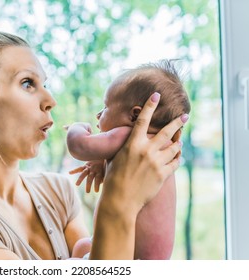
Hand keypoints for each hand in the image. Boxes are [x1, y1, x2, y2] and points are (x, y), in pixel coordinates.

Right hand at [69, 160, 105, 192]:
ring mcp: (89, 167)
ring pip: (84, 173)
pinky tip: (69, 173)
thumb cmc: (104, 164)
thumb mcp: (105, 170)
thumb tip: (101, 182)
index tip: (96, 191)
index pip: (98, 179)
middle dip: (89, 185)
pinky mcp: (85, 165)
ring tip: (77, 184)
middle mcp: (93, 170)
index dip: (97, 184)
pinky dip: (74, 170)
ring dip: (80, 179)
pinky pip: (79, 168)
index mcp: (99, 171)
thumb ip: (103, 176)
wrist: (102, 153)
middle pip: (90, 178)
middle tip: (87, 192)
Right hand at [102, 92, 187, 212]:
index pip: (143, 120)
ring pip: (174, 148)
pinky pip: (175, 163)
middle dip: (177, 122)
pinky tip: (177, 156)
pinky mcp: (162, 175)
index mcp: (132, 144)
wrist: (120, 199)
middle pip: (166, 132)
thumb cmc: (113, 177)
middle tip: (185, 116)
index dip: (150, 106)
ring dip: (178, 143)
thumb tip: (126, 139)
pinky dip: (177, 158)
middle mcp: (146, 150)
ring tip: (180, 141)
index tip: (157, 95)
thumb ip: (124, 146)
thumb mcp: (114, 157)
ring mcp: (156, 163)